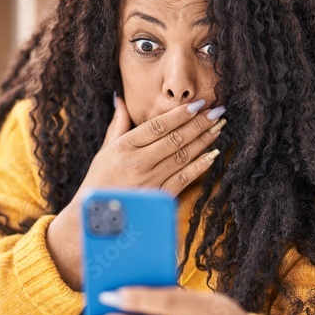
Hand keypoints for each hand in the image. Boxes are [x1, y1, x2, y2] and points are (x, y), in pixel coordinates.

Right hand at [46, 96, 226, 289]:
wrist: (96, 215)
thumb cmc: (100, 178)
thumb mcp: (106, 148)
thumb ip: (118, 123)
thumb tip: (120, 98)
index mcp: (124, 146)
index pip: (158, 126)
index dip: (181, 114)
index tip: (199, 104)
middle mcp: (138, 162)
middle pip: (175, 139)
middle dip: (199, 124)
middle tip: (217, 111)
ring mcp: (149, 181)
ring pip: (183, 156)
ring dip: (203, 141)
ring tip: (218, 128)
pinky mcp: (158, 198)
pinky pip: (183, 179)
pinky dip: (200, 167)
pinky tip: (212, 155)